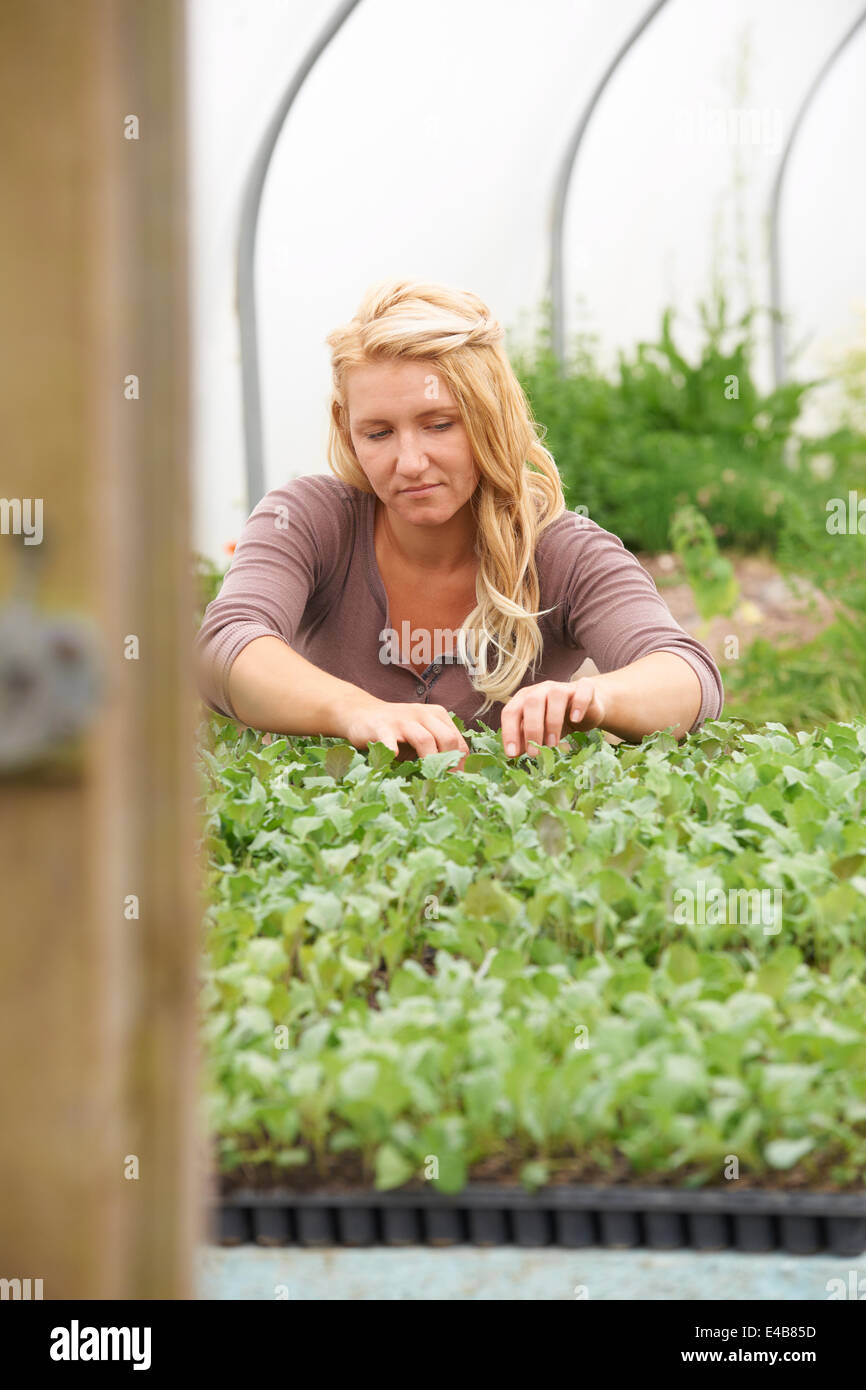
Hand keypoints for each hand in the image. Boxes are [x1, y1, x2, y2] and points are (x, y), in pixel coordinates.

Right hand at [342, 698, 469, 770]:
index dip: (459, 763)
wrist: (362, 713)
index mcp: (437, 715)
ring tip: (429, 779)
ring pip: (424, 739)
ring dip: (429, 761)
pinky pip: (389, 739)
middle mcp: (422, 714)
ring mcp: (402, 720)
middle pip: (447, 738)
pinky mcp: (381, 726)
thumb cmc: (397, 731)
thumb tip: (456, 775)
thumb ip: (438, 748)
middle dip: (449, 763)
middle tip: (444, 782)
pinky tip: (394, 757)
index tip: (456, 781)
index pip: (457, 740)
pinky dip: (393, 749)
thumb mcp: (422, 734)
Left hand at [500, 677, 605, 757]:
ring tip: (553, 744)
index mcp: (525, 698)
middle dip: (532, 730)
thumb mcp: (539, 732)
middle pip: (531, 702)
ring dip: (553, 722)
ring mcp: (563, 687)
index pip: (510, 711)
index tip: (512, 753)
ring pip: (555, 696)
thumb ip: (525, 739)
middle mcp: (541, 689)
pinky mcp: (585, 688)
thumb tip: (512, 753)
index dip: (509, 732)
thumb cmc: (557, 721)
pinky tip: (576, 719)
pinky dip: (579, 704)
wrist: (587, 708)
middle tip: (534, 753)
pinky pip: (582, 691)